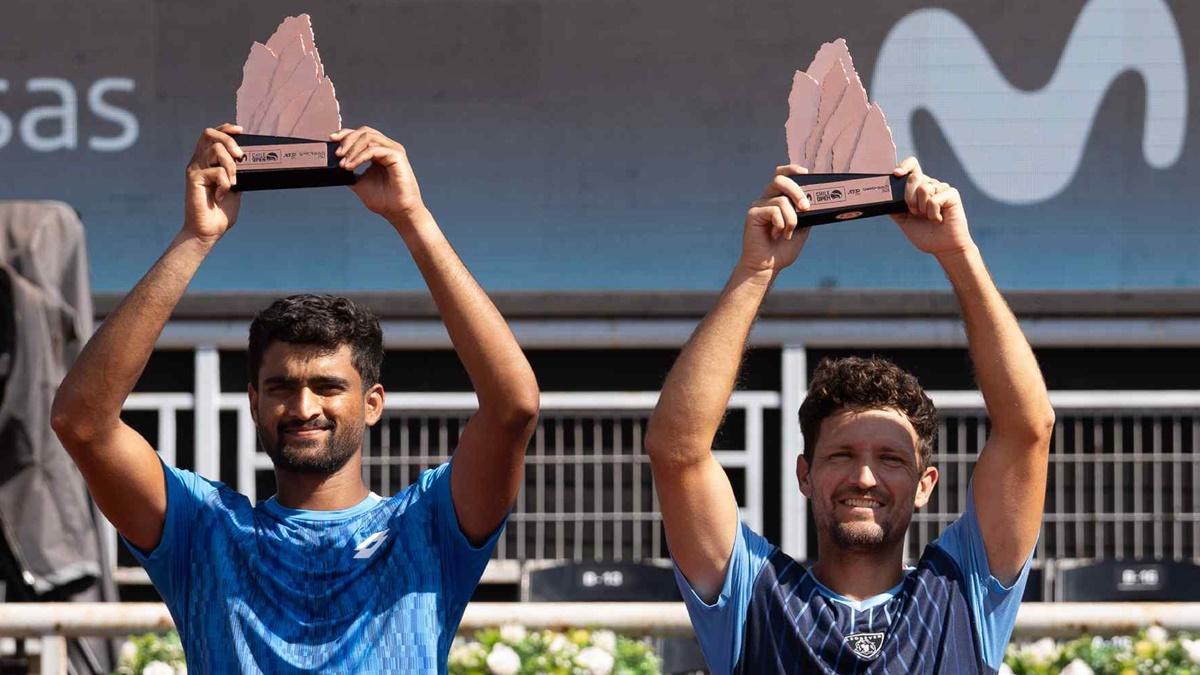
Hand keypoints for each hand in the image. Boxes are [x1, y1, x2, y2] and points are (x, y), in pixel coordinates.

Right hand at [184, 124, 242, 243]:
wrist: (209, 230)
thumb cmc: (221, 210)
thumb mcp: (235, 186)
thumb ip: (237, 172)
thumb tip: (250, 159)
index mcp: (207, 161)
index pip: (212, 135)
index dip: (226, 128)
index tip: (241, 130)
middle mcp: (199, 161)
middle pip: (210, 134)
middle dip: (229, 140)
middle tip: (241, 156)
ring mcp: (195, 169)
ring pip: (215, 150)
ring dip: (231, 165)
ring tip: (233, 182)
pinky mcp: (194, 178)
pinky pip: (216, 172)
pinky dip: (225, 184)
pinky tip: (221, 196)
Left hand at [332, 126, 425, 224]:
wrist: (397, 212)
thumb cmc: (383, 199)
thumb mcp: (359, 182)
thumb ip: (349, 170)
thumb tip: (332, 164)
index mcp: (378, 151)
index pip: (360, 134)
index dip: (345, 134)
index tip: (331, 140)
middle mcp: (386, 147)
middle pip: (364, 131)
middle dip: (347, 140)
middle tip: (337, 154)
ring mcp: (393, 150)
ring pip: (368, 137)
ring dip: (352, 149)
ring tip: (344, 164)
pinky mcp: (397, 155)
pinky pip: (374, 149)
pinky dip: (360, 156)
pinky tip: (351, 165)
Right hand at [737, 165, 811, 275]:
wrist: (767, 266)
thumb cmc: (783, 248)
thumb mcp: (803, 227)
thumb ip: (806, 212)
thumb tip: (817, 199)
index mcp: (778, 198)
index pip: (782, 175)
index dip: (792, 169)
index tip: (805, 172)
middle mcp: (767, 198)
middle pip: (780, 179)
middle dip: (797, 191)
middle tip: (806, 208)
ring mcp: (759, 206)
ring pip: (781, 200)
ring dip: (791, 219)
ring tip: (789, 233)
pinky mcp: (753, 214)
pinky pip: (773, 211)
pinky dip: (781, 224)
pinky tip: (776, 235)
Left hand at [890, 157, 973, 256]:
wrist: (943, 247)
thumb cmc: (925, 234)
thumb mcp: (903, 220)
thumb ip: (894, 207)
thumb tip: (882, 196)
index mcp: (917, 188)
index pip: (912, 166)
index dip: (904, 166)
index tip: (896, 174)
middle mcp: (930, 185)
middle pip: (914, 177)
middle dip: (909, 197)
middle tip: (914, 212)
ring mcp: (941, 189)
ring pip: (924, 188)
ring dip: (921, 208)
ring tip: (927, 217)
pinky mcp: (952, 194)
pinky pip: (935, 199)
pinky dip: (932, 213)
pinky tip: (938, 219)